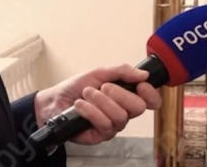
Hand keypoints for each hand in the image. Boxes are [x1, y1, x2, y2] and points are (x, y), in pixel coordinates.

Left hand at [34, 65, 161, 144]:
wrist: (55, 100)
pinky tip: (81, 105)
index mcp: (128, 95)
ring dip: (101, 101)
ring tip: (87, 94)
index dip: (151, 93)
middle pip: (138, 107)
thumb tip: (144, 74)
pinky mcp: (101, 135)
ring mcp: (113, 125)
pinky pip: (104, 124)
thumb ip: (123, 71)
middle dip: (120, 94)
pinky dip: (91, 111)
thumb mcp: (100, 72)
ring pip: (120, 116)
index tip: (141, 85)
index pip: (151, 100)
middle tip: (104, 87)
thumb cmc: (77, 87)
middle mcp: (124, 112)